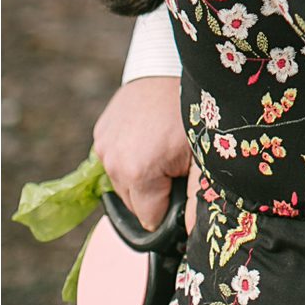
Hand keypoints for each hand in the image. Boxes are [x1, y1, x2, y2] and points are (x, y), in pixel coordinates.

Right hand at [93, 75, 188, 229]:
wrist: (168, 66)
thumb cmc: (190, 111)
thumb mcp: (203, 159)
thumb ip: (198, 201)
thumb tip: (193, 239)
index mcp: (136, 172)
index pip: (149, 219)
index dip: (170, 210)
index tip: (182, 187)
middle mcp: (112, 161)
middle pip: (135, 202)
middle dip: (156, 193)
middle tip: (177, 164)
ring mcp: (103, 145)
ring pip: (124, 182)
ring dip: (141, 175)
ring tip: (162, 148)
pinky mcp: (100, 132)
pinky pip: (116, 160)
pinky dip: (130, 157)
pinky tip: (148, 138)